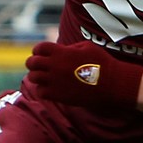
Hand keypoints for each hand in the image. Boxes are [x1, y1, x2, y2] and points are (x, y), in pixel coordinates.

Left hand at [25, 41, 142, 110]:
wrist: (111, 83)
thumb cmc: (102, 63)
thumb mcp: (87, 47)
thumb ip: (69, 47)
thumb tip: (61, 50)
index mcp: (61, 52)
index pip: (39, 48)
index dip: (38, 50)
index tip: (41, 54)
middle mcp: (55, 66)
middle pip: (31, 62)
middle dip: (33, 63)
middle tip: (38, 66)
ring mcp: (55, 81)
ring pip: (33, 77)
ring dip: (37, 76)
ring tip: (43, 78)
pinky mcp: (58, 95)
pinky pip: (40, 92)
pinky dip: (43, 90)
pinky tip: (50, 89)